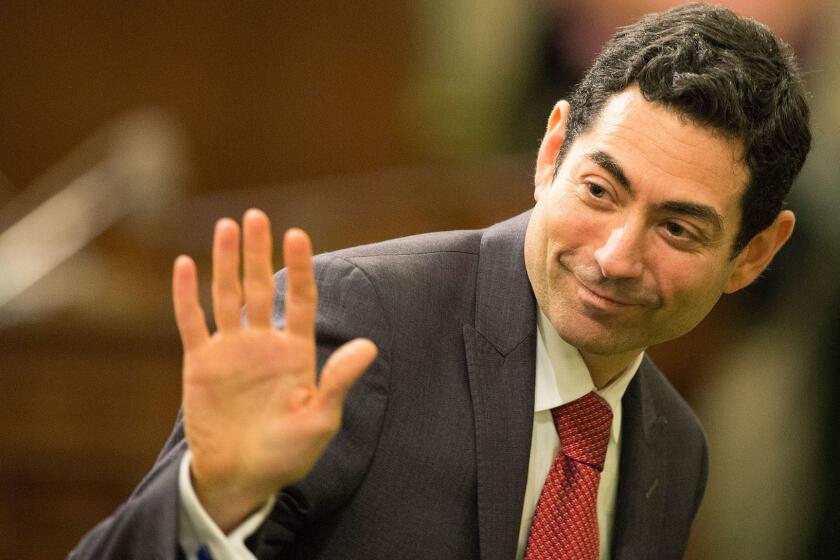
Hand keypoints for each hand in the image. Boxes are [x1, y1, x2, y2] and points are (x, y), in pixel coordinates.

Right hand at [172, 209, 376, 531]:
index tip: (298, 234)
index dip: (299, 267)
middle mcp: (263, 343)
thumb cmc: (288, 453)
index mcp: (296, 352)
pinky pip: (191, 322)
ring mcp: (231, 350)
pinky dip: (186, 295)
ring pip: (227, 296)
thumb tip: (369, 345)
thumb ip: (338, 381)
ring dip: (225, 262)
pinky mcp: (201, 364)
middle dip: (258, 252)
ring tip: (226, 226)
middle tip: (256, 215)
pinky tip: (184, 265)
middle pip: (261, 287)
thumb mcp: (319, 419)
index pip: (301, 300)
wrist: (242, 477)